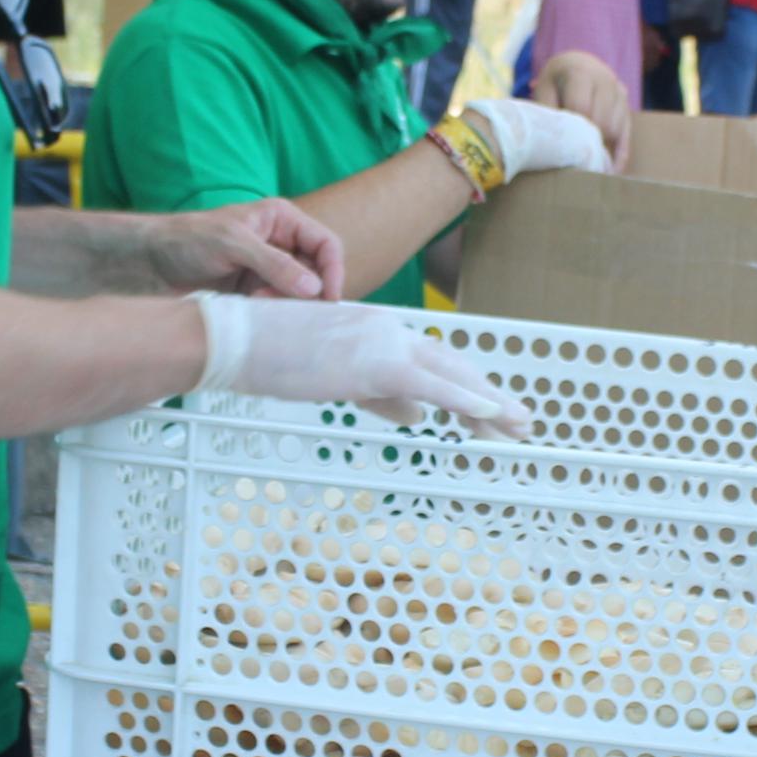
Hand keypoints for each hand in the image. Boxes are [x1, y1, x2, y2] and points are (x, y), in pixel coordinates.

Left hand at [139, 198, 339, 300]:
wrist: (150, 261)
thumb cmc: (187, 239)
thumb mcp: (232, 244)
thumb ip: (274, 264)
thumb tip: (313, 287)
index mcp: (281, 220)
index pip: (325, 245)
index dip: (332, 271)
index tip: (327, 299)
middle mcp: (279, 243)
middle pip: (315, 272)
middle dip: (305, 292)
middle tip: (283, 304)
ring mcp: (266, 269)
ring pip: (297, 293)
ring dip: (286, 303)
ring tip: (259, 303)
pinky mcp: (253, 291)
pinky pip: (277, 304)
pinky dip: (272, 312)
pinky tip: (253, 312)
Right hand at [192, 294, 533, 435]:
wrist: (237, 338)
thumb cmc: (269, 357)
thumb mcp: (330, 376)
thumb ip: (378, 395)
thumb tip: (416, 415)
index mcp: (377, 331)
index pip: (434, 363)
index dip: (468, 389)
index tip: (492, 412)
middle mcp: (389, 330)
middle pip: (453, 368)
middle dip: (491, 398)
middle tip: (520, 422)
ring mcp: (384, 344)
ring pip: (453, 375)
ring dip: (490, 403)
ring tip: (519, 425)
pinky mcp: (375, 364)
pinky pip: (432, 386)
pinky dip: (466, 400)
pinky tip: (491, 414)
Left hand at [514, 57, 635, 168]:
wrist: (576, 64)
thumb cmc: (555, 83)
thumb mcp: (544, 91)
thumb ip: (547, 113)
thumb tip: (551, 147)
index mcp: (581, 73)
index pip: (581, 107)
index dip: (571, 129)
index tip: (561, 147)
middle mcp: (606, 80)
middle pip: (602, 120)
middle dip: (587, 141)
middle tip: (572, 158)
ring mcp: (620, 93)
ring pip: (615, 129)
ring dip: (601, 147)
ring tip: (584, 160)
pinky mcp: (627, 107)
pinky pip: (626, 136)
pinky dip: (618, 155)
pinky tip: (609, 170)